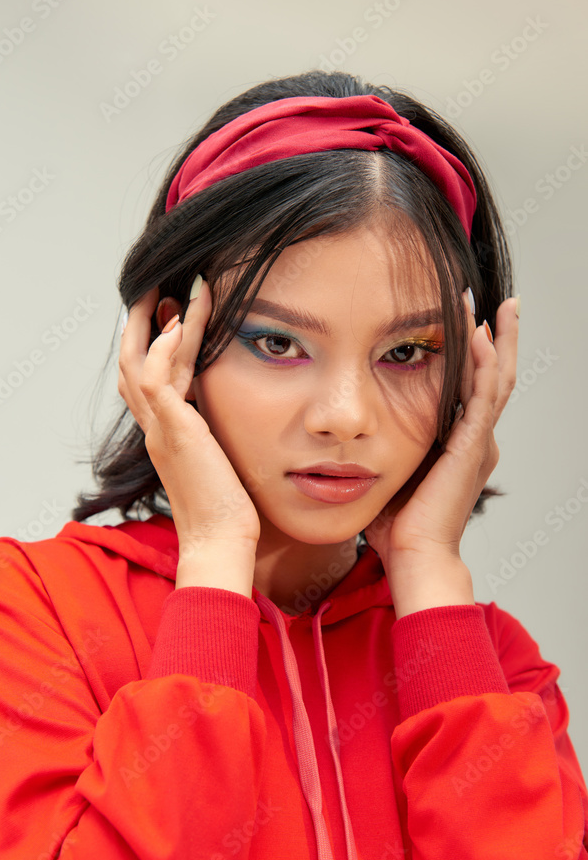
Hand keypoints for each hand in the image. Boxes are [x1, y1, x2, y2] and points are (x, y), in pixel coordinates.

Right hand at [118, 279, 260, 591]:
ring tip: (172, 290)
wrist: (220, 541)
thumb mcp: (221, 457)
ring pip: (139, 361)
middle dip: (139, 322)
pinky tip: (180, 325)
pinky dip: (162, 349)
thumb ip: (216, 430)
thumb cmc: (227, 508)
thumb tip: (228, 408)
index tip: (170, 312)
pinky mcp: (173, 431)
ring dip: (155, 321)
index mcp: (164, 432)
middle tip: (155, 287)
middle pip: (129, 361)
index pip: (145, 376)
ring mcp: (159, 428)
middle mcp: (154, 426)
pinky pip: (154, 380)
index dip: (152, 342)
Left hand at [364, 292, 519, 616]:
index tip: (469, 322)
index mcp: (461, 445)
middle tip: (504, 304)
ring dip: (498, 341)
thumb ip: (386, 445)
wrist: (413, 554)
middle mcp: (477, 440)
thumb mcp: (391, 469)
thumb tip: (356, 426)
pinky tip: (480, 337)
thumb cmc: (396, 523)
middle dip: (499, 339)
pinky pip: (485, 397)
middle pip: (496, 377)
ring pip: (498, 380)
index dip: (476, 355)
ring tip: (503, 308)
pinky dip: (484, 365)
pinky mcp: (472, 447)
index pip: (475, 388)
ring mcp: (479, 443)